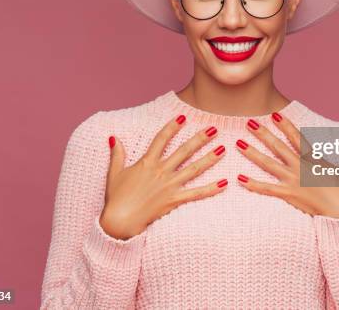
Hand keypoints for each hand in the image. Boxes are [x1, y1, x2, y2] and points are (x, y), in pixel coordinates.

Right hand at [99, 115, 226, 239]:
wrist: (119, 221)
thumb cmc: (116, 199)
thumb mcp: (114, 173)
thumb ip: (117, 155)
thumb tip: (113, 138)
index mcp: (146, 162)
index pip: (161, 139)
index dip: (172, 127)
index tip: (183, 117)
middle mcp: (160, 171)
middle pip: (184, 150)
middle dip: (200, 138)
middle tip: (214, 129)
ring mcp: (169, 185)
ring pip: (194, 168)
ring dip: (209, 158)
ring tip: (223, 149)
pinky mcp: (174, 200)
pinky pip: (196, 193)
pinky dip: (211, 189)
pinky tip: (224, 183)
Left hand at [236, 114, 338, 218]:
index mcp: (313, 158)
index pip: (296, 137)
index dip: (285, 125)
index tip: (274, 114)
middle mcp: (300, 167)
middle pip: (278, 146)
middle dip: (263, 134)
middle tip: (249, 123)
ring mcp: (293, 180)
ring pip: (268, 164)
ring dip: (253, 153)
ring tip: (239, 143)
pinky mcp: (289, 195)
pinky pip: (267, 189)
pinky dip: (253, 184)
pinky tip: (240, 179)